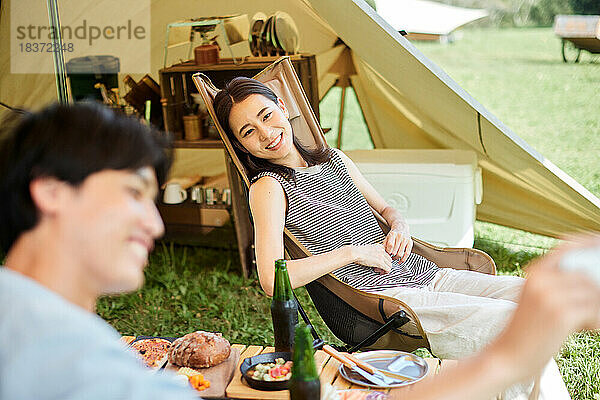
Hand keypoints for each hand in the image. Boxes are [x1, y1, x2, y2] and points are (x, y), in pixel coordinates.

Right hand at [351, 244, 392, 273]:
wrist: (356, 253)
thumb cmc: (358, 251)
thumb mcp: (368, 248)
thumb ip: (372, 251)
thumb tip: (372, 257)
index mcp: (379, 246)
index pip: (386, 253)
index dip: (384, 259)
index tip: (381, 262)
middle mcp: (382, 251)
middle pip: (389, 259)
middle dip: (386, 264)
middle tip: (381, 268)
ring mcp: (382, 257)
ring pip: (390, 264)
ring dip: (386, 268)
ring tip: (381, 271)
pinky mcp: (380, 263)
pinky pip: (388, 269)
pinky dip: (386, 272)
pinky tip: (381, 272)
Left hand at [383, 228, 412, 262]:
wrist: (401, 227)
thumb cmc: (393, 234)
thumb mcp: (387, 237)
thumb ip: (384, 244)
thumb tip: (383, 253)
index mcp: (393, 234)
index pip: (390, 245)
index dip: (388, 251)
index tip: (386, 254)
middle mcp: (400, 236)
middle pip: (395, 250)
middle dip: (391, 255)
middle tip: (389, 257)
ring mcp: (406, 240)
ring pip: (401, 253)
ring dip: (396, 258)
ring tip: (393, 258)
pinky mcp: (410, 243)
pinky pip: (407, 253)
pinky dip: (403, 259)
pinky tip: (400, 261)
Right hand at [490, 234, 599, 381]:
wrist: (509, 355)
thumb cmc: (526, 330)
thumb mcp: (535, 299)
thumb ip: (555, 284)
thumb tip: (589, 278)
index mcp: (534, 273)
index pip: (566, 250)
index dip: (586, 247)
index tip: (596, 248)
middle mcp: (541, 280)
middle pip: (585, 276)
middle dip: (593, 294)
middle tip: (587, 312)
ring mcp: (550, 296)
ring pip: (592, 293)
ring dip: (595, 309)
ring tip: (585, 322)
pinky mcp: (562, 314)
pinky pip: (594, 310)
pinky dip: (595, 321)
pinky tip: (585, 329)